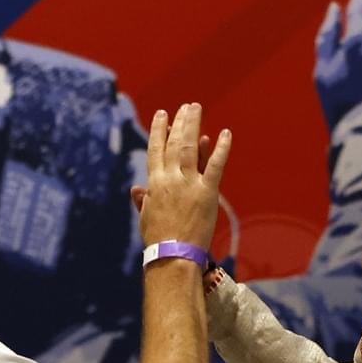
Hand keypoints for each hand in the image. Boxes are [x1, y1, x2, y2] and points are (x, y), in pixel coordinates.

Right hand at [137, 102, 231, 252]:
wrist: (174, 256)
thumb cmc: (158, 240)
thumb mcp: (146, 217)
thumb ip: (143, 200)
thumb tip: (136, 189)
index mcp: (154, 183)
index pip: (156, 149)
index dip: (160, 130)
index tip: (163, 115)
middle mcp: (171, 178)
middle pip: (175, 143)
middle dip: (180, 122)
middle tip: (186, 106)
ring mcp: (190, 184)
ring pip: (191, 147)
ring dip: (194, 125)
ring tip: (196, 108)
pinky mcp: (208, 192)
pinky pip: (216, 165)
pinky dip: (221, 148)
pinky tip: (225, 133)